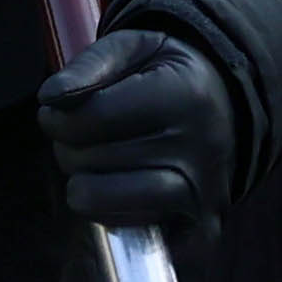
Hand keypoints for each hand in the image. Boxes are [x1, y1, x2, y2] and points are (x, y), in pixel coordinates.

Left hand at [38, 28, 236, 236]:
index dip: (56, 116)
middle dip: (69, 148)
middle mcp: (199, 148)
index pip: (89, 117)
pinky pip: (132, 234)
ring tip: (94, 165)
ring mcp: (203, 193)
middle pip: (90, 160)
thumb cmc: (170, 75)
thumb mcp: (136, 47)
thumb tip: (50, 99)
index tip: (58, 109)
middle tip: (83, 135)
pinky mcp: (203, 229)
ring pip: (103, 202)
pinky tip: (117, 192)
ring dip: (83, 185)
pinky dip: (111, 217)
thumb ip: (90, 65)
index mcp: (184, 96)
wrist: (231, 107)